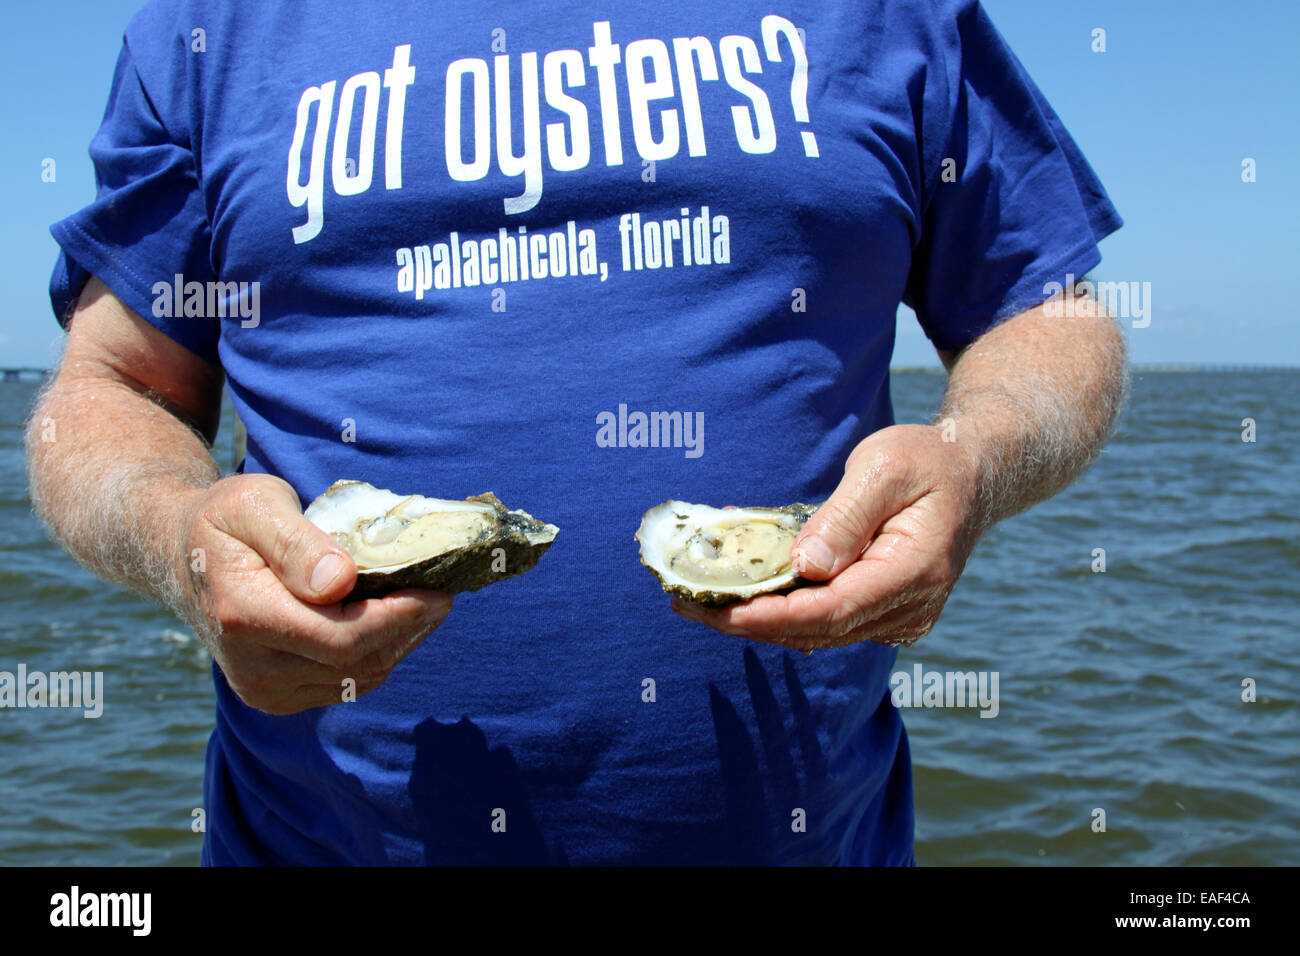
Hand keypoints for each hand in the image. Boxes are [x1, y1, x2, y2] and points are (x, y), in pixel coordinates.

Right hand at [176, 474, 450, 713]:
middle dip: (410, 628)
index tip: (437, 591)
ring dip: (399, 643)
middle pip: (357, 663)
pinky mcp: (275, 698)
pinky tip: (390, 621)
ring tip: (422, 602)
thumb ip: (296, 543)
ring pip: (358, 679)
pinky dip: (377, 654)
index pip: (342, 638)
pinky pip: (346, 684)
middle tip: (442, 592)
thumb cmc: (224, 520)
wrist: (180, 557)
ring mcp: (262, 690)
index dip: (399, 619)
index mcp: (244, 614)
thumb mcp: (255, 505)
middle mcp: (251, 665)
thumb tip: (340, 583)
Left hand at [671, 424, 981, 651]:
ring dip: (760, 622)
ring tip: (701, 602)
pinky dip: (784, 613)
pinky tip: (744, 596)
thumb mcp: (885, 467)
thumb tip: (806, 567)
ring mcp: (901, 618)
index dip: (772, 616)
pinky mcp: (887, 615)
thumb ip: (845, 517)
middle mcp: (910, 608)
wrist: (972, 474)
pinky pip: (828, 624)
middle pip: (818, 631)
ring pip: (819, 634)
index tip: (719, 611)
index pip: (831, 610)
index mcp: (914, 572)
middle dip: (749, 622)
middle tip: (686, 604)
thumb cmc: (927, 460)